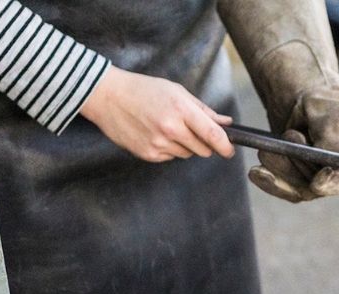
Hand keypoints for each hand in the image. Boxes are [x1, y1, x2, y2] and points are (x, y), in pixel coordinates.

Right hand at [80, 66, 234, 161]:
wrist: (108, 97)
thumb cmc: (144, 90)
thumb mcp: (177, 92)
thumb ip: (203, 110)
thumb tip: (226, 122)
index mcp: (181, 110)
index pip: (213, 135)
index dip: (225, 146)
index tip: (229, 150)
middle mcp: (171, 129)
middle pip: (204, 149)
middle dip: (204, 142)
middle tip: (190, 129)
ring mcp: (159, 143)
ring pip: (187, 154)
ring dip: (185, 145)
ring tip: (167, 127)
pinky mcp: (148, 154)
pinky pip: (170, 157)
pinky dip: (168, 149)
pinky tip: (155, 133)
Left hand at [217, 0, 338, 201]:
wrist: (297, 97)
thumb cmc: (321, 98)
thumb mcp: (330, 111)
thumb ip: (334, 139)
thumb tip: (329, 171)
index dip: (338, 183)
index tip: (316, 182)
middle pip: (326, 184)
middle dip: (301, 166)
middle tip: (290, 136)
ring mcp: (323, 175)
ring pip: (303, 188)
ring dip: (282, 170)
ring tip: (268, 149)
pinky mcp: (302, 178)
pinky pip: (287, 188)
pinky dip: (271, 181)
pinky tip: (256, 173)